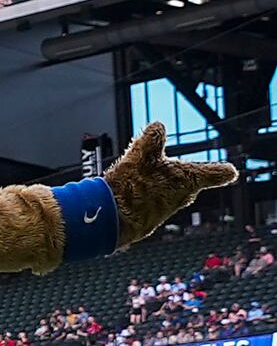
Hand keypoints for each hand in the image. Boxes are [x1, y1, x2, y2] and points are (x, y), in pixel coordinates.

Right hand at [102, 121, 236, 244]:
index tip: (230, 171)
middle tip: (178, 166)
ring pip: (170, 193)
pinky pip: (153, 203)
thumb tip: (158, 126)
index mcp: (188, 180)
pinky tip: (133, 191)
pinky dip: (147, 195)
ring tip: (145, 177)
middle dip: (184, 175)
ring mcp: (166, 209)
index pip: (215, 174)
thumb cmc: (135, 187)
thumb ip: (153, 139)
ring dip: (162, 184)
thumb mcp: (142, 153)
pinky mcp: (148, 219)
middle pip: (190, 184)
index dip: (222, 171)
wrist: (116, 218)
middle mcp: (182, 197)